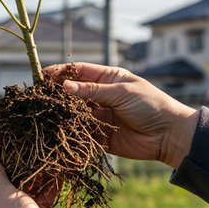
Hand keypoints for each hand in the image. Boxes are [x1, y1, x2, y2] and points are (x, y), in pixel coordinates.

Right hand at [44, 62, 199, 168]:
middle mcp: (102, 95)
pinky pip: (83, 132)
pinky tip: (59, 130)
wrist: (168, 134)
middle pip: (74, 92)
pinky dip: (72, 131)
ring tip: (46, 113)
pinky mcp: (101, 135)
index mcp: (109, 78)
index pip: (80, 71)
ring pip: (76, 112)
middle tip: (40, 96)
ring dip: (63, 113)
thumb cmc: (150, 105)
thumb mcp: (121, 93)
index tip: (43, 75)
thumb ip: (92, 91)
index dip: (61, 72)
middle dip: (58, 93)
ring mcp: (101, 115)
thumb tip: (65, 86)